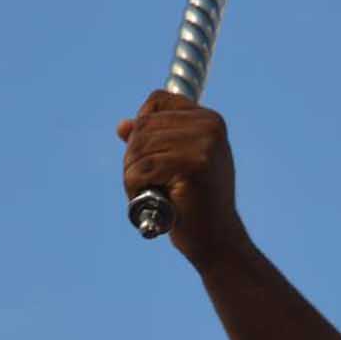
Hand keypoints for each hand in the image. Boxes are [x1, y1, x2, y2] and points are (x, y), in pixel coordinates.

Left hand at [119, 91, 244, 262]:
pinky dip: (135, 188)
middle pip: (144, 124)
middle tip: (144, 183)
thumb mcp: (177, 163)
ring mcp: (205, 144)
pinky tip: (151, 200)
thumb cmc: (195, 204)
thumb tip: (122, 126)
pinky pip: (142, 168)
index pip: (158, 100)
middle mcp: (209, 125)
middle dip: (133, 156)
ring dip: (132, 174)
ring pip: (139, 147)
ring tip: (148, 193)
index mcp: (209, 119)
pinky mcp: (195, 165)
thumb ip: (154, 140)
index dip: (141, 125)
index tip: (148, 155)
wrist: (217, 239)